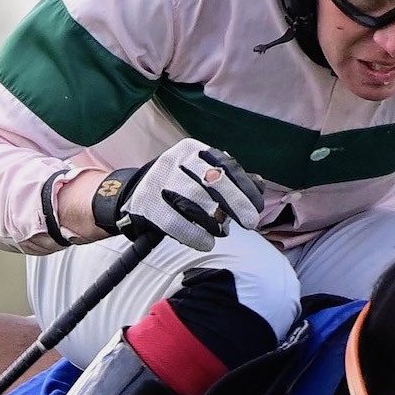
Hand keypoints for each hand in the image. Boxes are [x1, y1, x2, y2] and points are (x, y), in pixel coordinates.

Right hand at [93, 139, 263, 250]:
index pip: (226, 166)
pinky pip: (175, 222)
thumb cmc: (180, 186)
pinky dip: (194, 235)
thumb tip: (259, 185)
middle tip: (250, 222)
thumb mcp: (202, 175)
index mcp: (192, 151)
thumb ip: (231, 180)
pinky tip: (206, 243)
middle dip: (236, 203)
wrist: (135, 195)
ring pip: (194, 202)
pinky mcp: (147, 204)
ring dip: (214, 222)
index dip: (245, 189)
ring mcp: (158, 181)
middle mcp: (174, 161)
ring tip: (223, 231)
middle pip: (212, 182)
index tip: (257, 208)